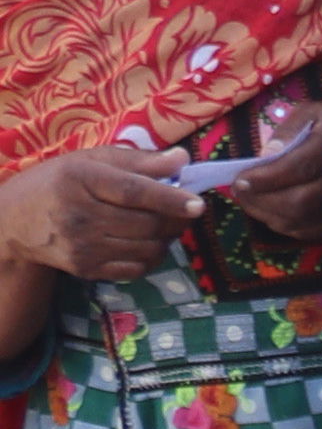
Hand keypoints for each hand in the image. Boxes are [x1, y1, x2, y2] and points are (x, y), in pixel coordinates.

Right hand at [0, 143, 196, 284]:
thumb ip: (139, 160)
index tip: (198, 204)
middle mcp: (79, 215)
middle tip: (184, 211)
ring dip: (166, 238)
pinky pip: (137, 268)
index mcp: (80, 179)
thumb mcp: (92, 160)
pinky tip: (144, 242)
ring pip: (147, 248)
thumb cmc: (61, 182)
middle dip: (176, 219)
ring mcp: (81, 246)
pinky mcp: (86, 269)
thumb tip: (183, 160)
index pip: (134, 192)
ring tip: (162, 224)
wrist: (16, 220)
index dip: (170, 199)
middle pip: (146, 224)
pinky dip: (151, 257)